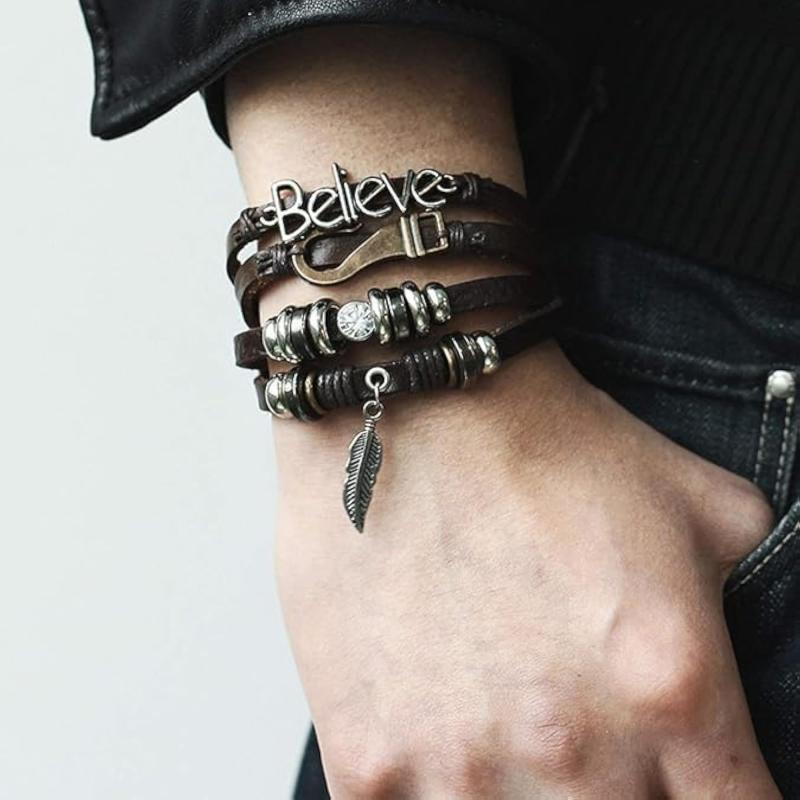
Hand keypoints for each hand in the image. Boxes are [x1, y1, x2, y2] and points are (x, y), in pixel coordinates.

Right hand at [274, 343, 778, 797]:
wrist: (412, 404)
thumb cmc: (546, 442)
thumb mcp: (701, 504)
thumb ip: (760, 589)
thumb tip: (760, 638)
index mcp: (672, 693)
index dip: (722, 797)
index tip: (689, 777)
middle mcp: (574, 754)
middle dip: (615, 794)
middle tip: (581, 735)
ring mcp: (461, 769)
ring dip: (519, 797)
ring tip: (499, 726)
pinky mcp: (367, 762)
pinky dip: (428, 793)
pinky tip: (432, 738)